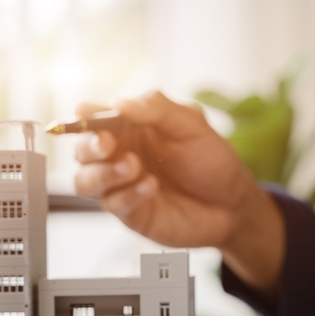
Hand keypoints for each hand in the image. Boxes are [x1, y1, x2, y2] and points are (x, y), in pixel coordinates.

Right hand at [73, 92, 285, 295]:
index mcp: (130, 129)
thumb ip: (158, 108)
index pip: (94, 118)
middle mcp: (120, 156)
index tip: (87, 114)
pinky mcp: (131, 213)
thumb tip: (120, 102)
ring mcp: (122, 186)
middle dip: (90, 146)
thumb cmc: (211, 160)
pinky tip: (150, 186)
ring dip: (104, 173)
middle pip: (82, 151)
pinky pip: (113, 204)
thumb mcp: (191, 125)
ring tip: (134, 166)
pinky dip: (128, 194)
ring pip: (85, 180)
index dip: (85, 116)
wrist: (232, 203)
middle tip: (109, 145)